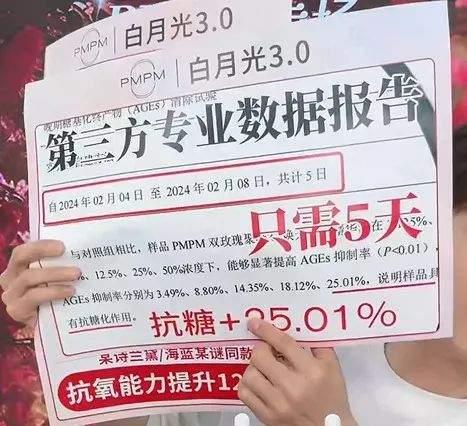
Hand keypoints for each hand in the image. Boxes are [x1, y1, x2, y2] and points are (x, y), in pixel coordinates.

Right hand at [0, 240, 80, 326]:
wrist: (50, 323)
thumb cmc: (53, 293)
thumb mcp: (54, 276)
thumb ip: (61, 262)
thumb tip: (83, 250)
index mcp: (18, 266)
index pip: (23, 250)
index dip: (40, 246)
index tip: (62, 246)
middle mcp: (10, 278)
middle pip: (21, 259)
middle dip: (45, 254)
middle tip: (70, 256)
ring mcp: (11, 294)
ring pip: (28, 277)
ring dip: (55, 274)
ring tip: (77, 275)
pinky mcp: (16, 310)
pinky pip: (33, 297)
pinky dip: (53, 292)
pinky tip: (70, 292)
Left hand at [239, 319, 356, 425]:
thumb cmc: (332, 397)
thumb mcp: (332, 367)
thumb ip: (316, 345)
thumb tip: (294, 327)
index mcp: (312, 371)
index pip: (283, 343)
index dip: (265, 330)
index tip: (254, 322)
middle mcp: (293, 387)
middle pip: (260, 357)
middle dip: (261, 349)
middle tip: (267, 351)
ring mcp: (278, 405)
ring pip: (249, 374)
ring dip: (254, 367)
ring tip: (263, 369)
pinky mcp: (268, 418)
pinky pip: (244, 393)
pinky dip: (247, 384)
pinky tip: (257, 382)